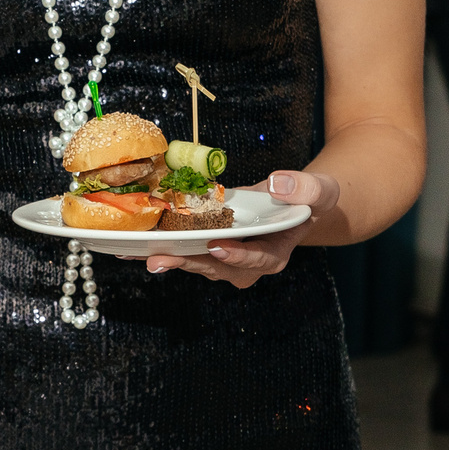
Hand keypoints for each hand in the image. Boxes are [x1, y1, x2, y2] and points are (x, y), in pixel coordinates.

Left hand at [146, 168, 336, 287]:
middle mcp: (246, 264)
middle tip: (158, 259)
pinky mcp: (206, 249)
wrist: (292, 203)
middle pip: (215, 266)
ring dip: (165, 258)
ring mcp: (224, 259)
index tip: (217, 245)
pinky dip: (158, 248)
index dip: (236, 254)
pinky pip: (182, 251)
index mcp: (274, 255)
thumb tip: (279, 183)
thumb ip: (306, 188)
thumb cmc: (308, 198)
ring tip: (136, 254)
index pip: (255, 259)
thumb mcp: (320, 189)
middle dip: (186, 262)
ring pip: (194, 261)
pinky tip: (128, 247)